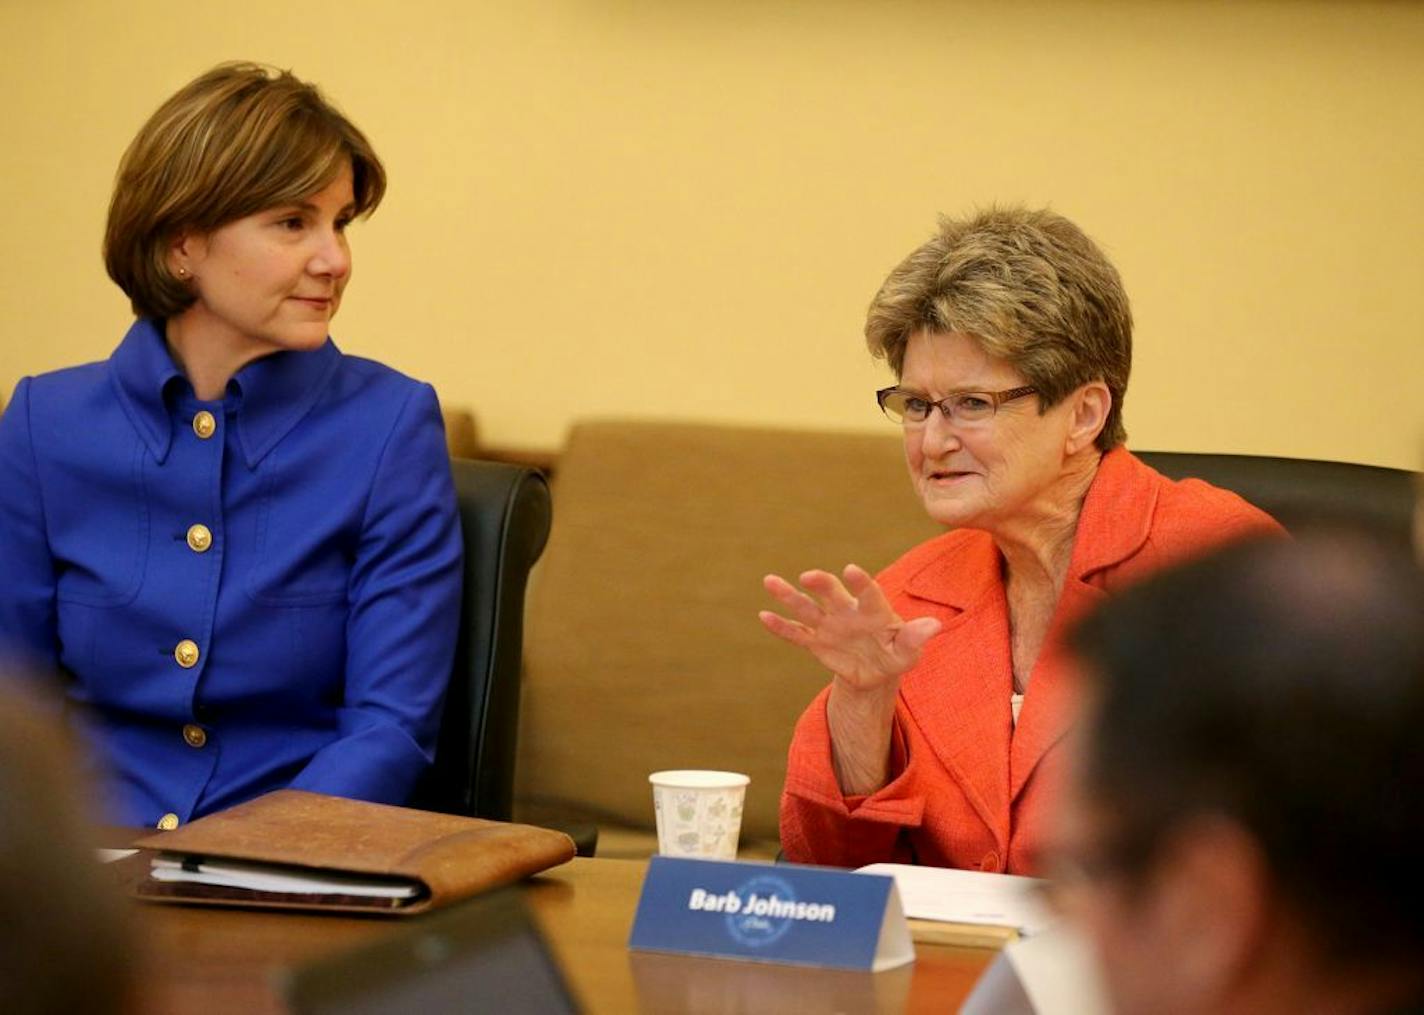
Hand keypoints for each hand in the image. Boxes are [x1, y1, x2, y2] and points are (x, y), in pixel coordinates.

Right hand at [759, 564, 941, 695]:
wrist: (876, 671)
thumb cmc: (897, 654)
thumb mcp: (908, 652)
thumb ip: (915, 638)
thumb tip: (934, 626)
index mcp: (873, 610)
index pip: (867, 592)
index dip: (860, 582)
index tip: (850, 570)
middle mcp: (847, 611)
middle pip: (832, 594)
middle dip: (821, 584)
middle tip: (808, 576)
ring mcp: (829, 625)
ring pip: (806, 608)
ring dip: (788, 595)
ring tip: (770, 580)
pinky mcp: (816, 642)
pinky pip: (796, 633)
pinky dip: (781, 626)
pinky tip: (764, 616)